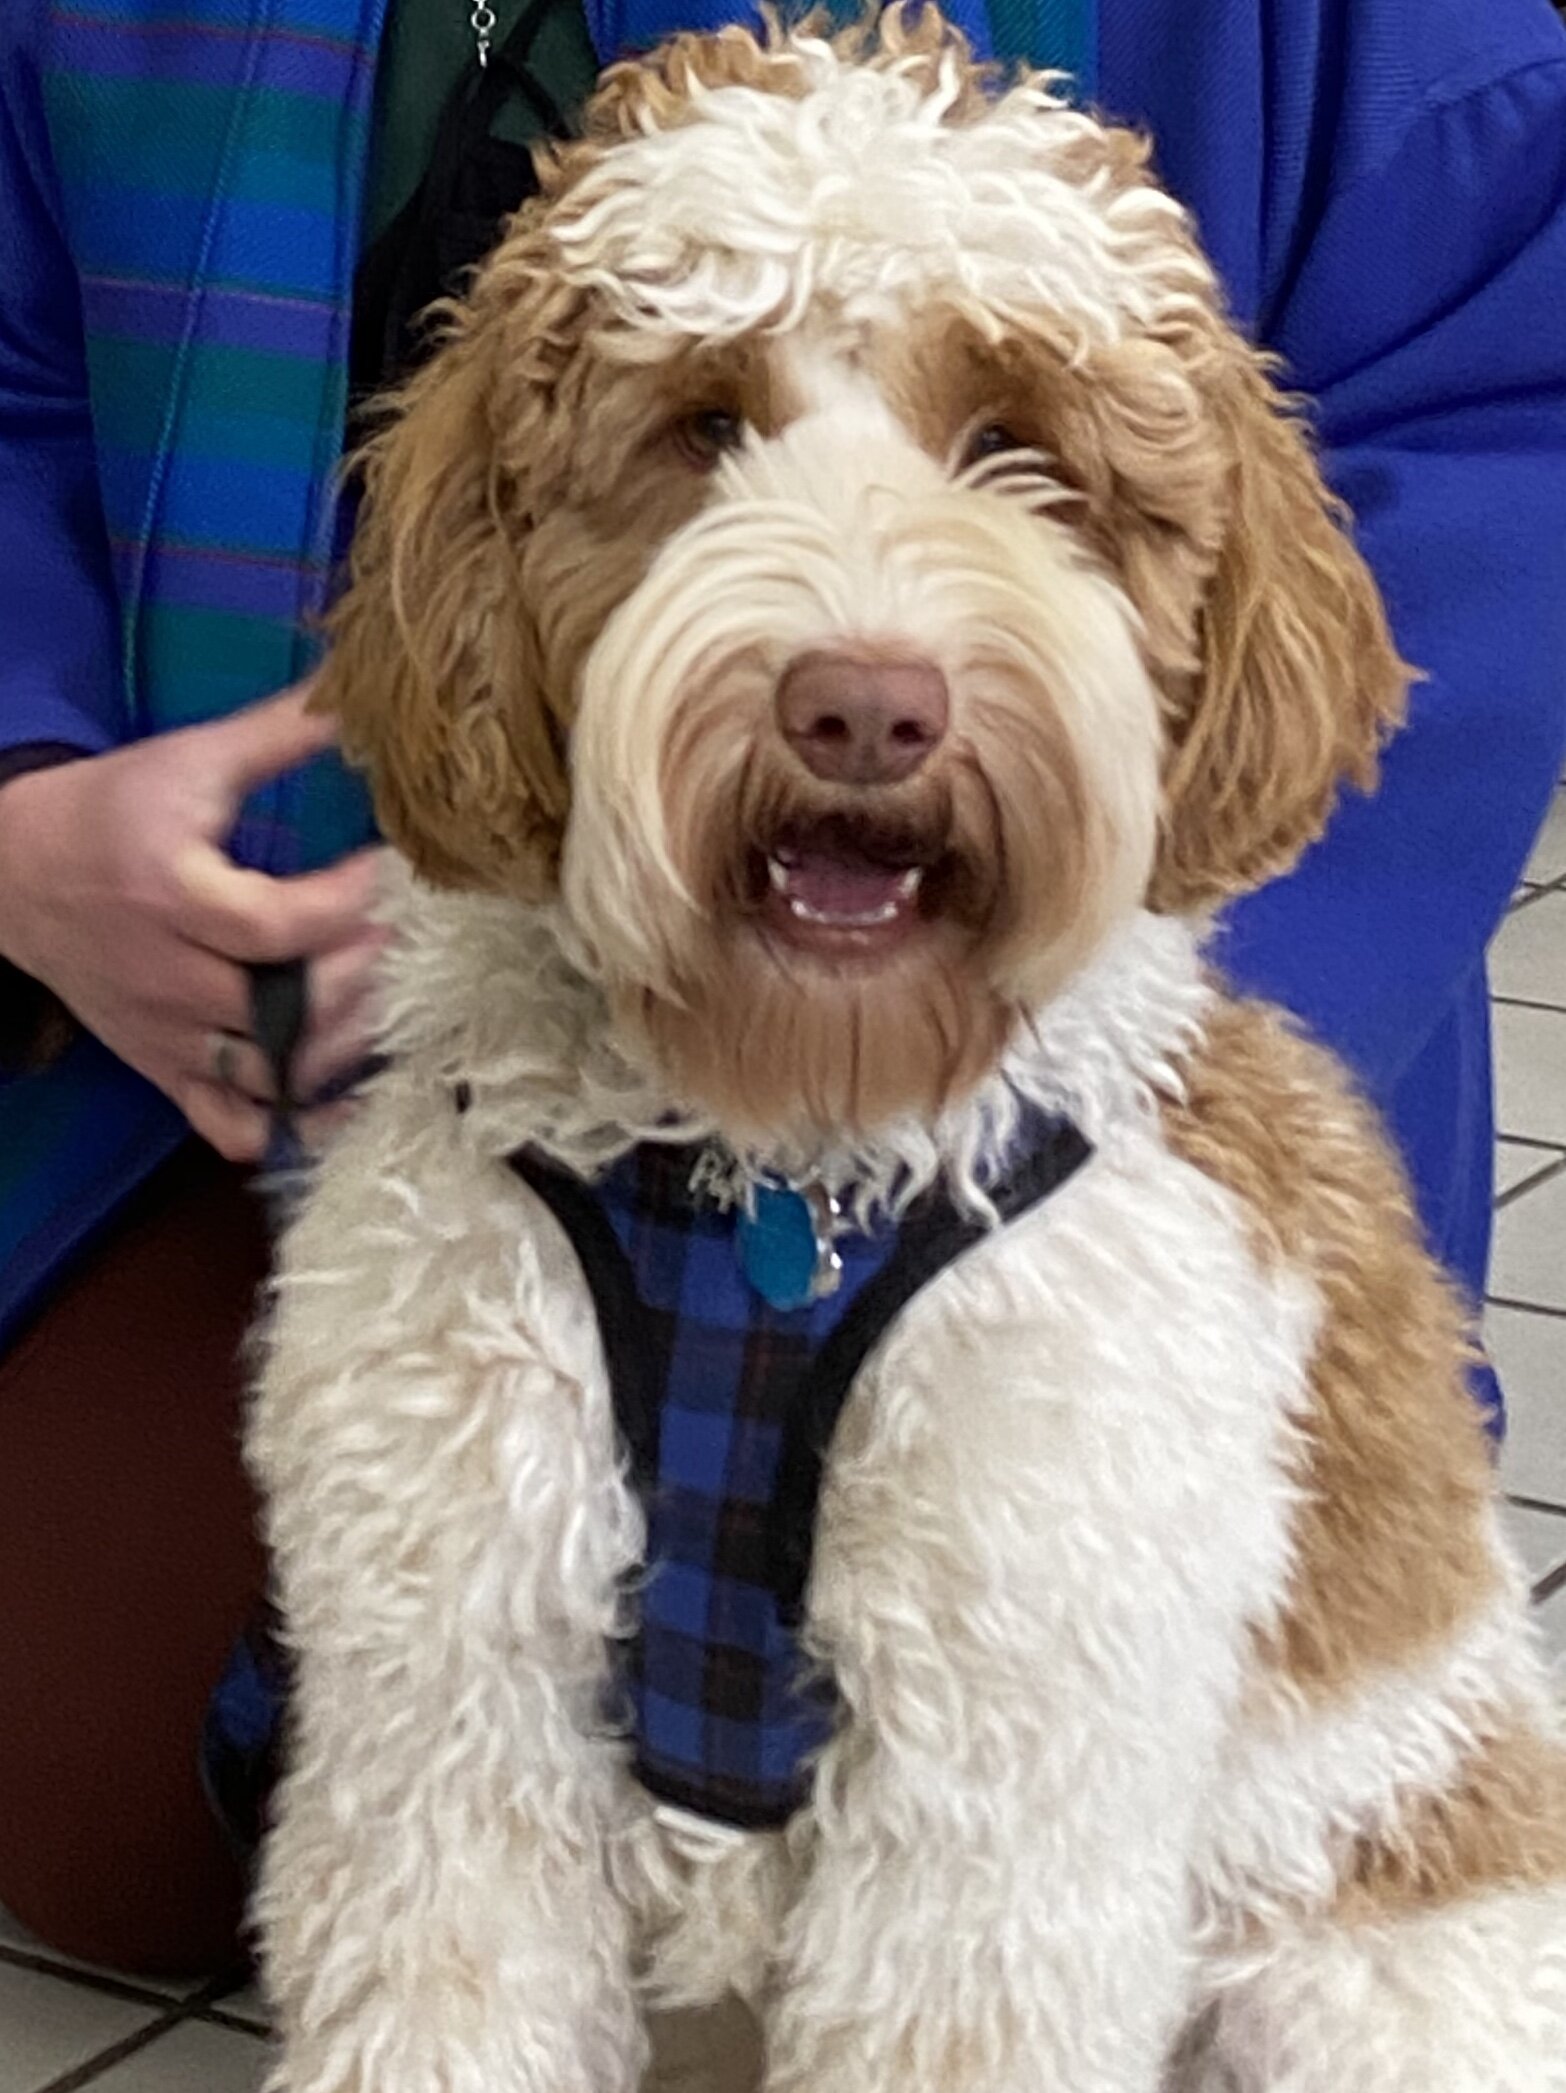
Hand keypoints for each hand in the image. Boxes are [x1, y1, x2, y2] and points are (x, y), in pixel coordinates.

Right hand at [0, 684, 388, 1160]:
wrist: (15, 874)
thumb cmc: (115, 811)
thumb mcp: (189, 760)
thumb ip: (277, 734)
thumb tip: (360, 691)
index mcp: (170, 892)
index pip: (276, 923)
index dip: (349, 907)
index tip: (398, 874)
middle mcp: (166, 975)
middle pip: (281, 1007)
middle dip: (362, 983)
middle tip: (415, 949)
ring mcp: (165, 1034)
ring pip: (267, 1073)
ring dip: (343, 1053)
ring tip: (400, 1012)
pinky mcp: (164, 1070)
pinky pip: (227, 1123)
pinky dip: (288, 1125)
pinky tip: (345, 1102)